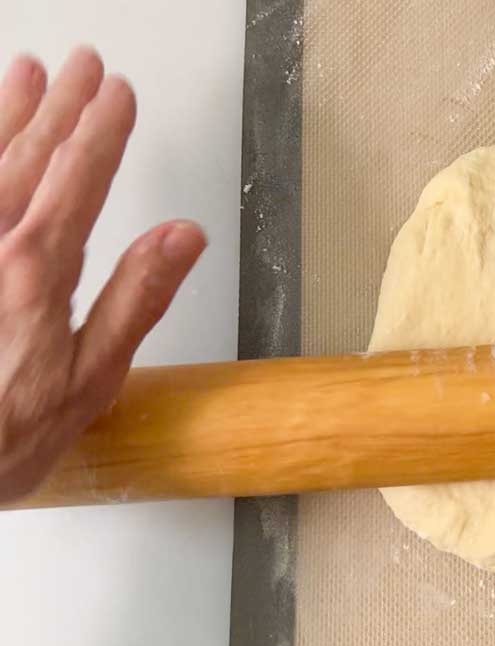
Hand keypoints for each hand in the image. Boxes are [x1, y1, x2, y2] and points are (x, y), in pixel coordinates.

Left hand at [0, 48, 204, 500]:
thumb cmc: (1, 436)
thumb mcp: (93, 378)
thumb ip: (136, 298)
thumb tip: (182, 238)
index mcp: (37, 268)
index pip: (81, 176)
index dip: (104, 129)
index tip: (119, 93)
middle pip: (29, 155)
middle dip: (60, 105)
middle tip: (80, 65)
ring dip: (7, 114)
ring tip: (23, 74)